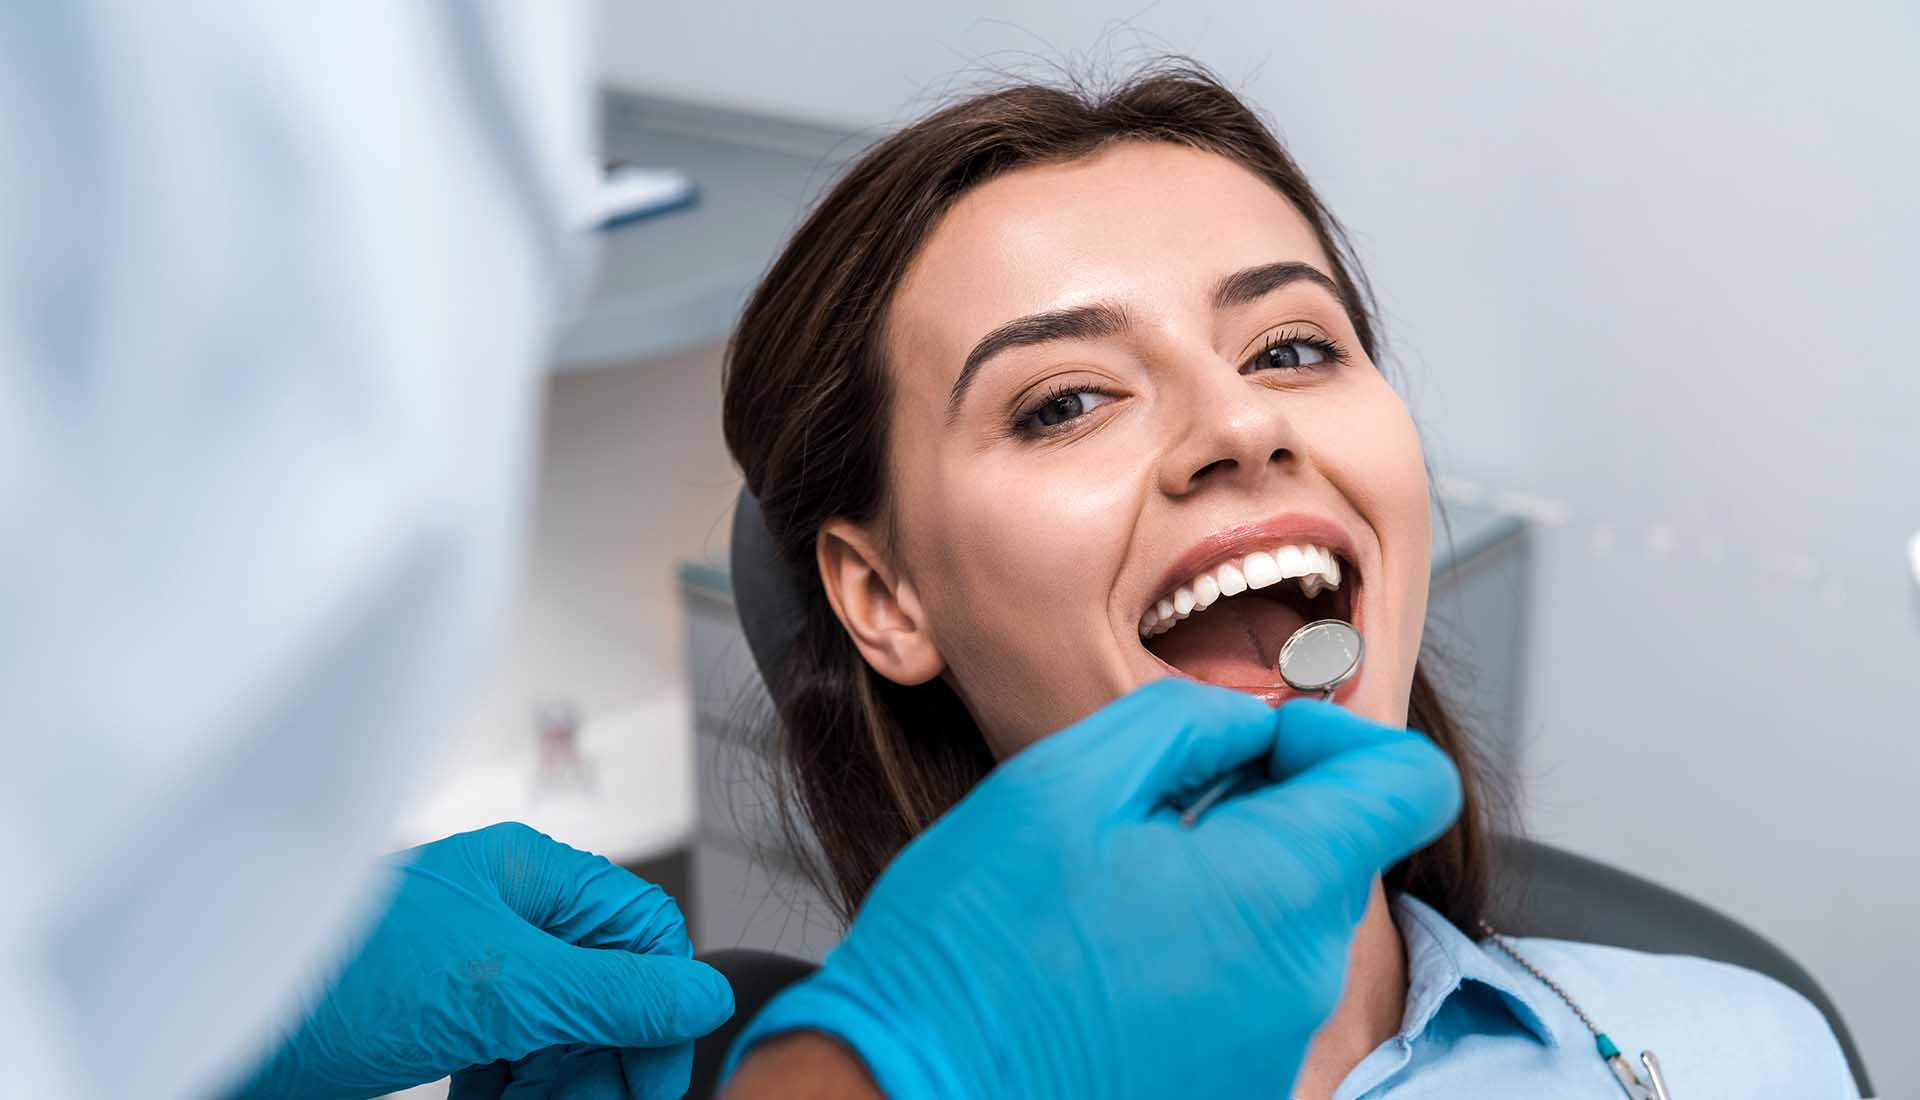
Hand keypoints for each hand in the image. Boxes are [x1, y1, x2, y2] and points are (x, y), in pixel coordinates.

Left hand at [229, 823, 733, 1099]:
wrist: (201, 1023)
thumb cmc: (332, 974)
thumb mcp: (499, 986)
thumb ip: (611, 993)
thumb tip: (704, 999)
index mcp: (531, 879)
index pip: (643, 937)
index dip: (661, 1013)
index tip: (653, 1082)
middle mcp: (507, 919)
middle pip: (607, 995)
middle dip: (609, 1062)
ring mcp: (469, 974)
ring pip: (561, 1036)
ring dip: (566, 1087)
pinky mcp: (432, 1025)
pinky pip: (509, 1064)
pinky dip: (517, 1097)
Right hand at [720, 679, 1460, 1099]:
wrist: (913, 1094)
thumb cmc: (975, 950)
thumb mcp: (1064, 782)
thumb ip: (1184, 723)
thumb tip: (1247, 721)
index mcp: (1277, 889)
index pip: (1411, 783)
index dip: (1341, 733)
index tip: (1259, 736)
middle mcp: (1301, 981)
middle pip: (1338, 850)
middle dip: (1260, 803)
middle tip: (1148, 802)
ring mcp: (1270, 1047)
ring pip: (1285, 920)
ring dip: (1220, 877)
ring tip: (1106, 884)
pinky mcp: (1232, 1086)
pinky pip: (1247, 988)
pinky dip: (1197, 949)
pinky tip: (1103, 950)